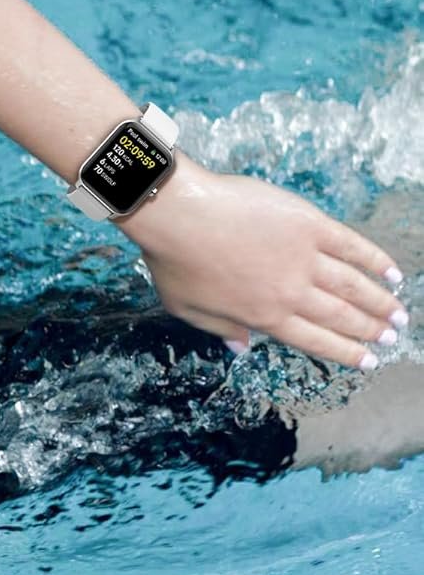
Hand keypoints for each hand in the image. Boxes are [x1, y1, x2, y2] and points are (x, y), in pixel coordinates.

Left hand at [120, 162, 407, 368]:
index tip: (368, 361)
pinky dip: (374, 260)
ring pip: (352, 286)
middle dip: (369, 330)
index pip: (313, 341)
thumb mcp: (186, 308)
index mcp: (263, 316)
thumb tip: (242, 348)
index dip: (345, 352)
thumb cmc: (173, 261)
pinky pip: (351, 246)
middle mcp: (290, 293)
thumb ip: (220, 329)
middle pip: (339, 316)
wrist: (179, 213)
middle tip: (391, 338)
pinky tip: (392, 272)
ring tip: (400, 314)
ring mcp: (303, 258)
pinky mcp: (309, 225)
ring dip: (380, 302)